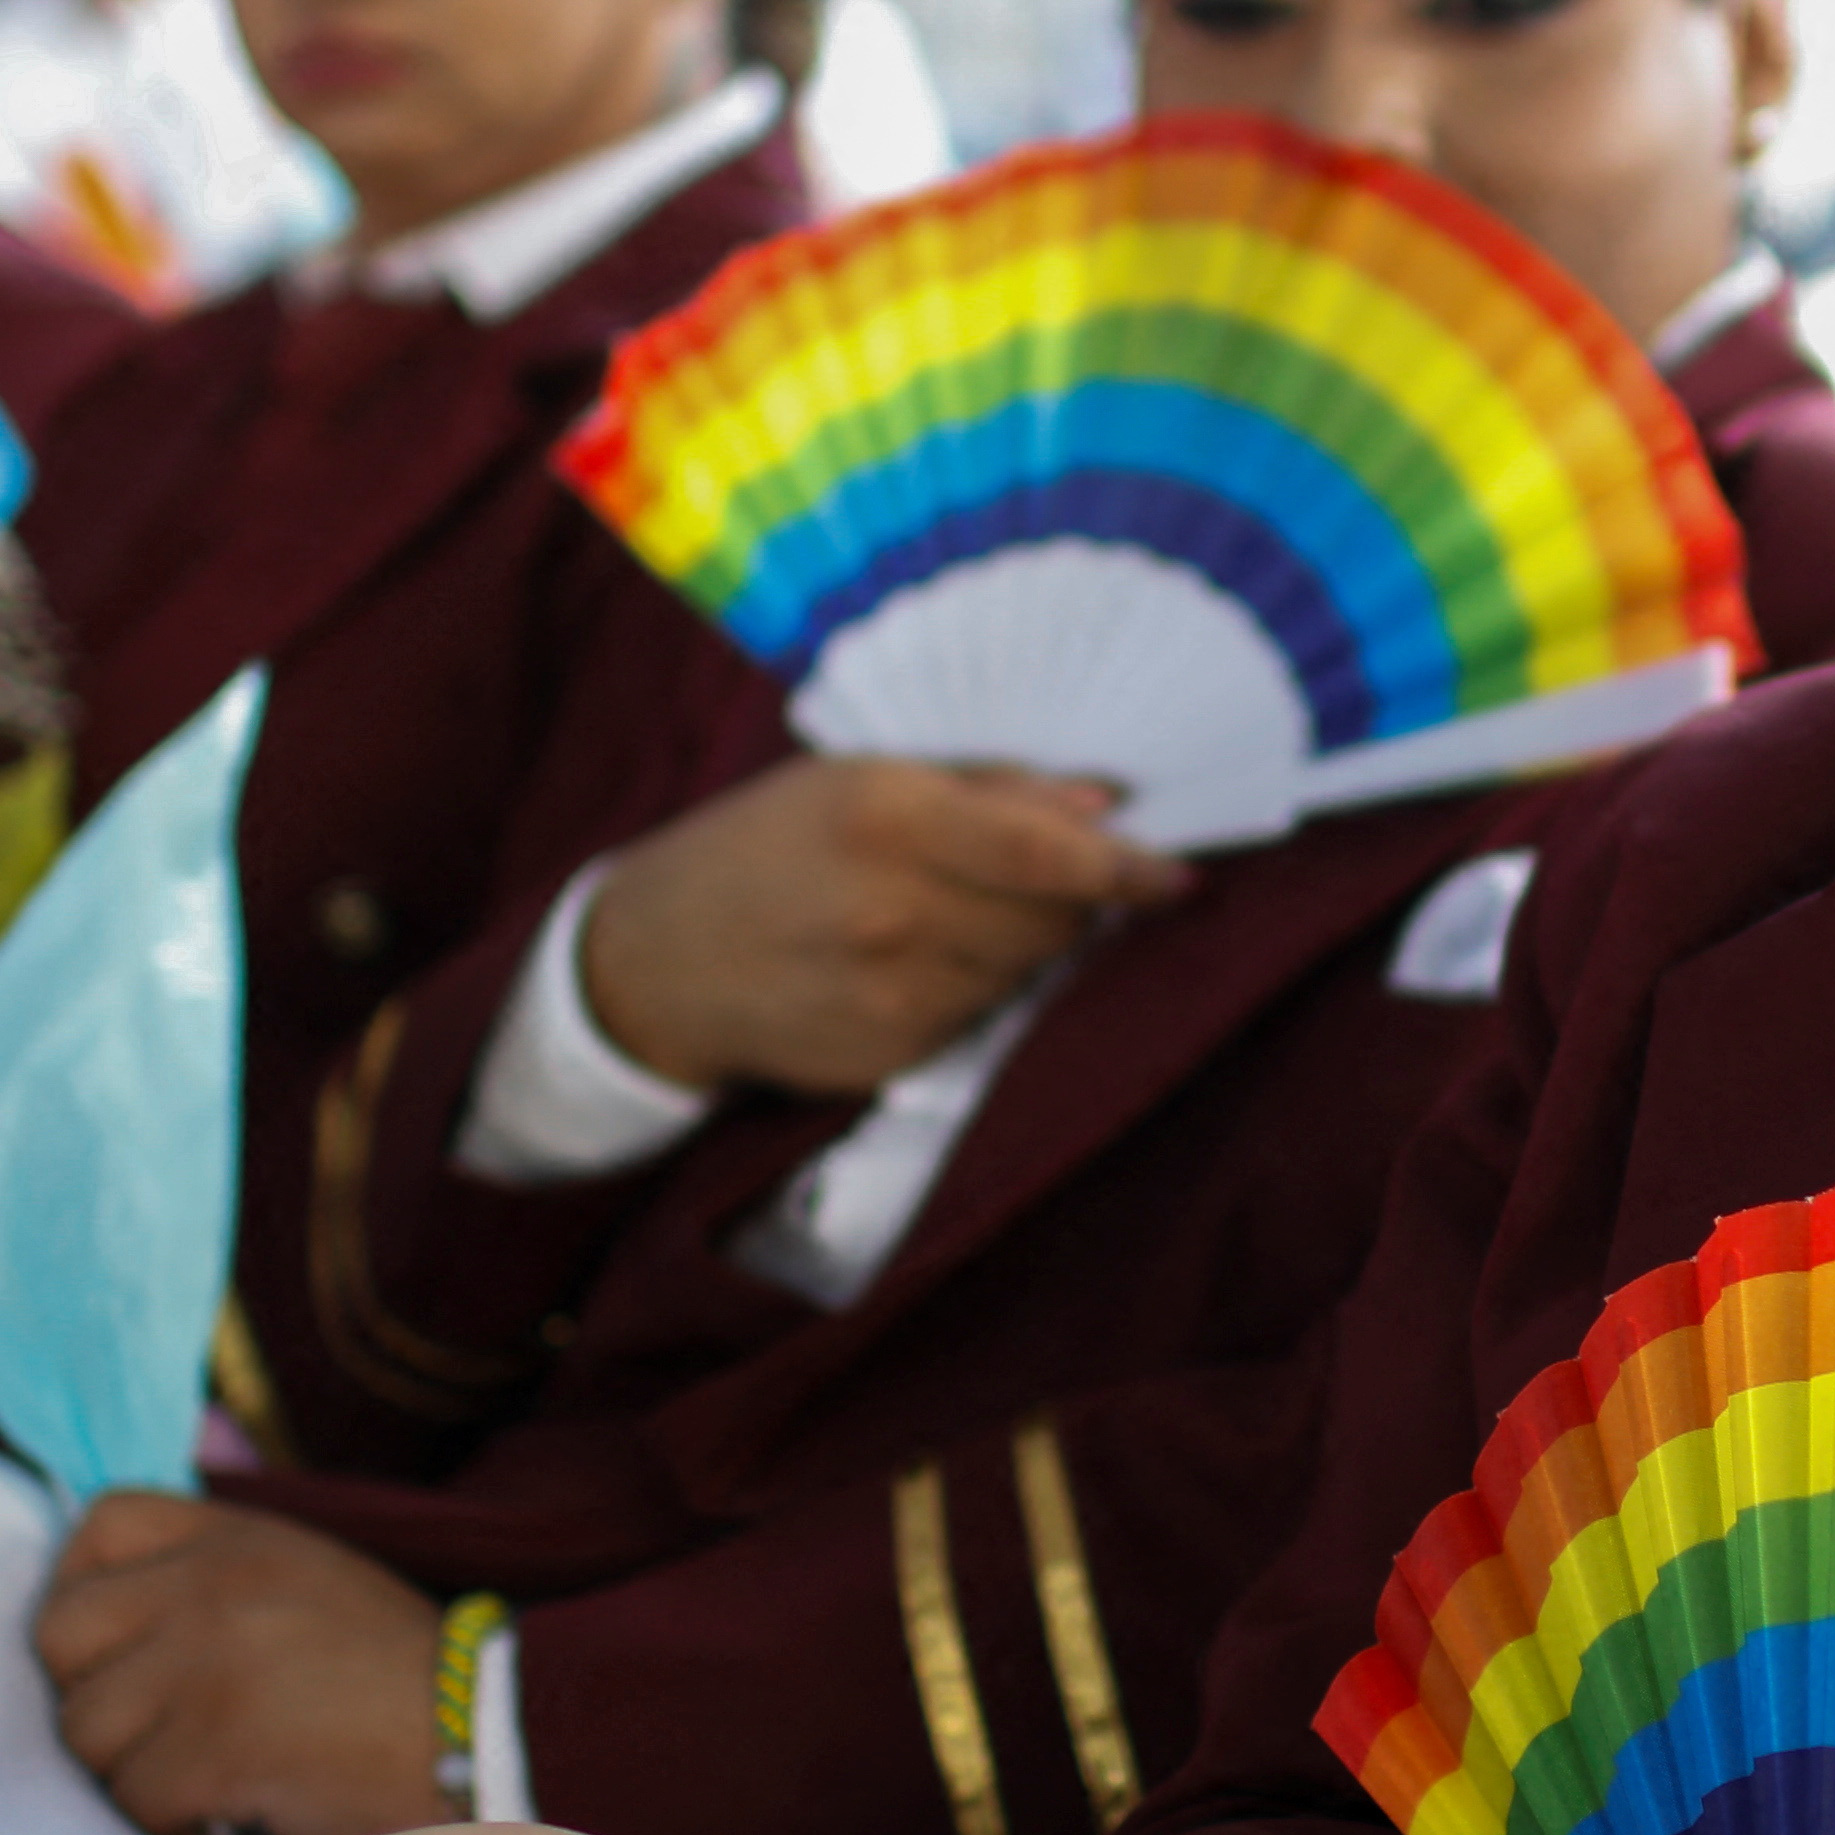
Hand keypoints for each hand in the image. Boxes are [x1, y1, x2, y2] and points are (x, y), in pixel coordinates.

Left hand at [27, 1490, 450, 1834]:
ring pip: (87, 1731)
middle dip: (97, 1697)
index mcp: (236, 1535)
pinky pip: (136, 1797)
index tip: (125, 1654)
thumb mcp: (306, 1580)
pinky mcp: (217, 1747)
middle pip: (62, 1638)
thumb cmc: (401, 1676)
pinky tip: (231, 1813)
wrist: (486, 1738)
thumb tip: (114, 1631)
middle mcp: (209, 1585)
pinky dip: (175, 1822)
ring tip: (205, 1778)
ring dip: (135, 1770)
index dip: (88, 1597)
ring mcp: (207, 1664)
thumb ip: (214, 1579)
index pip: (97, 1529)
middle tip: (159, 1732)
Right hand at [571, 757, 1181, 1098]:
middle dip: (1077, 900)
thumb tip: (1101, 801)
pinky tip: (915, 959)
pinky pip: (979, 1016)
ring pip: (1025, 972)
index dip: (1128, 868)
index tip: (1180, 876)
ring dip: (1024, 943)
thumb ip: (984, 787)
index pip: (1048, 851)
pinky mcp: (892, 1055)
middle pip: (1054, 920)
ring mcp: (895, 995)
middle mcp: (896, 911)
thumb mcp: (852, 779)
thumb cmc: (759, 847)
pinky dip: (976, 985)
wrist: (653, 963)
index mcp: (887, 817)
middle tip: (1057, 875)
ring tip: (954, 911)